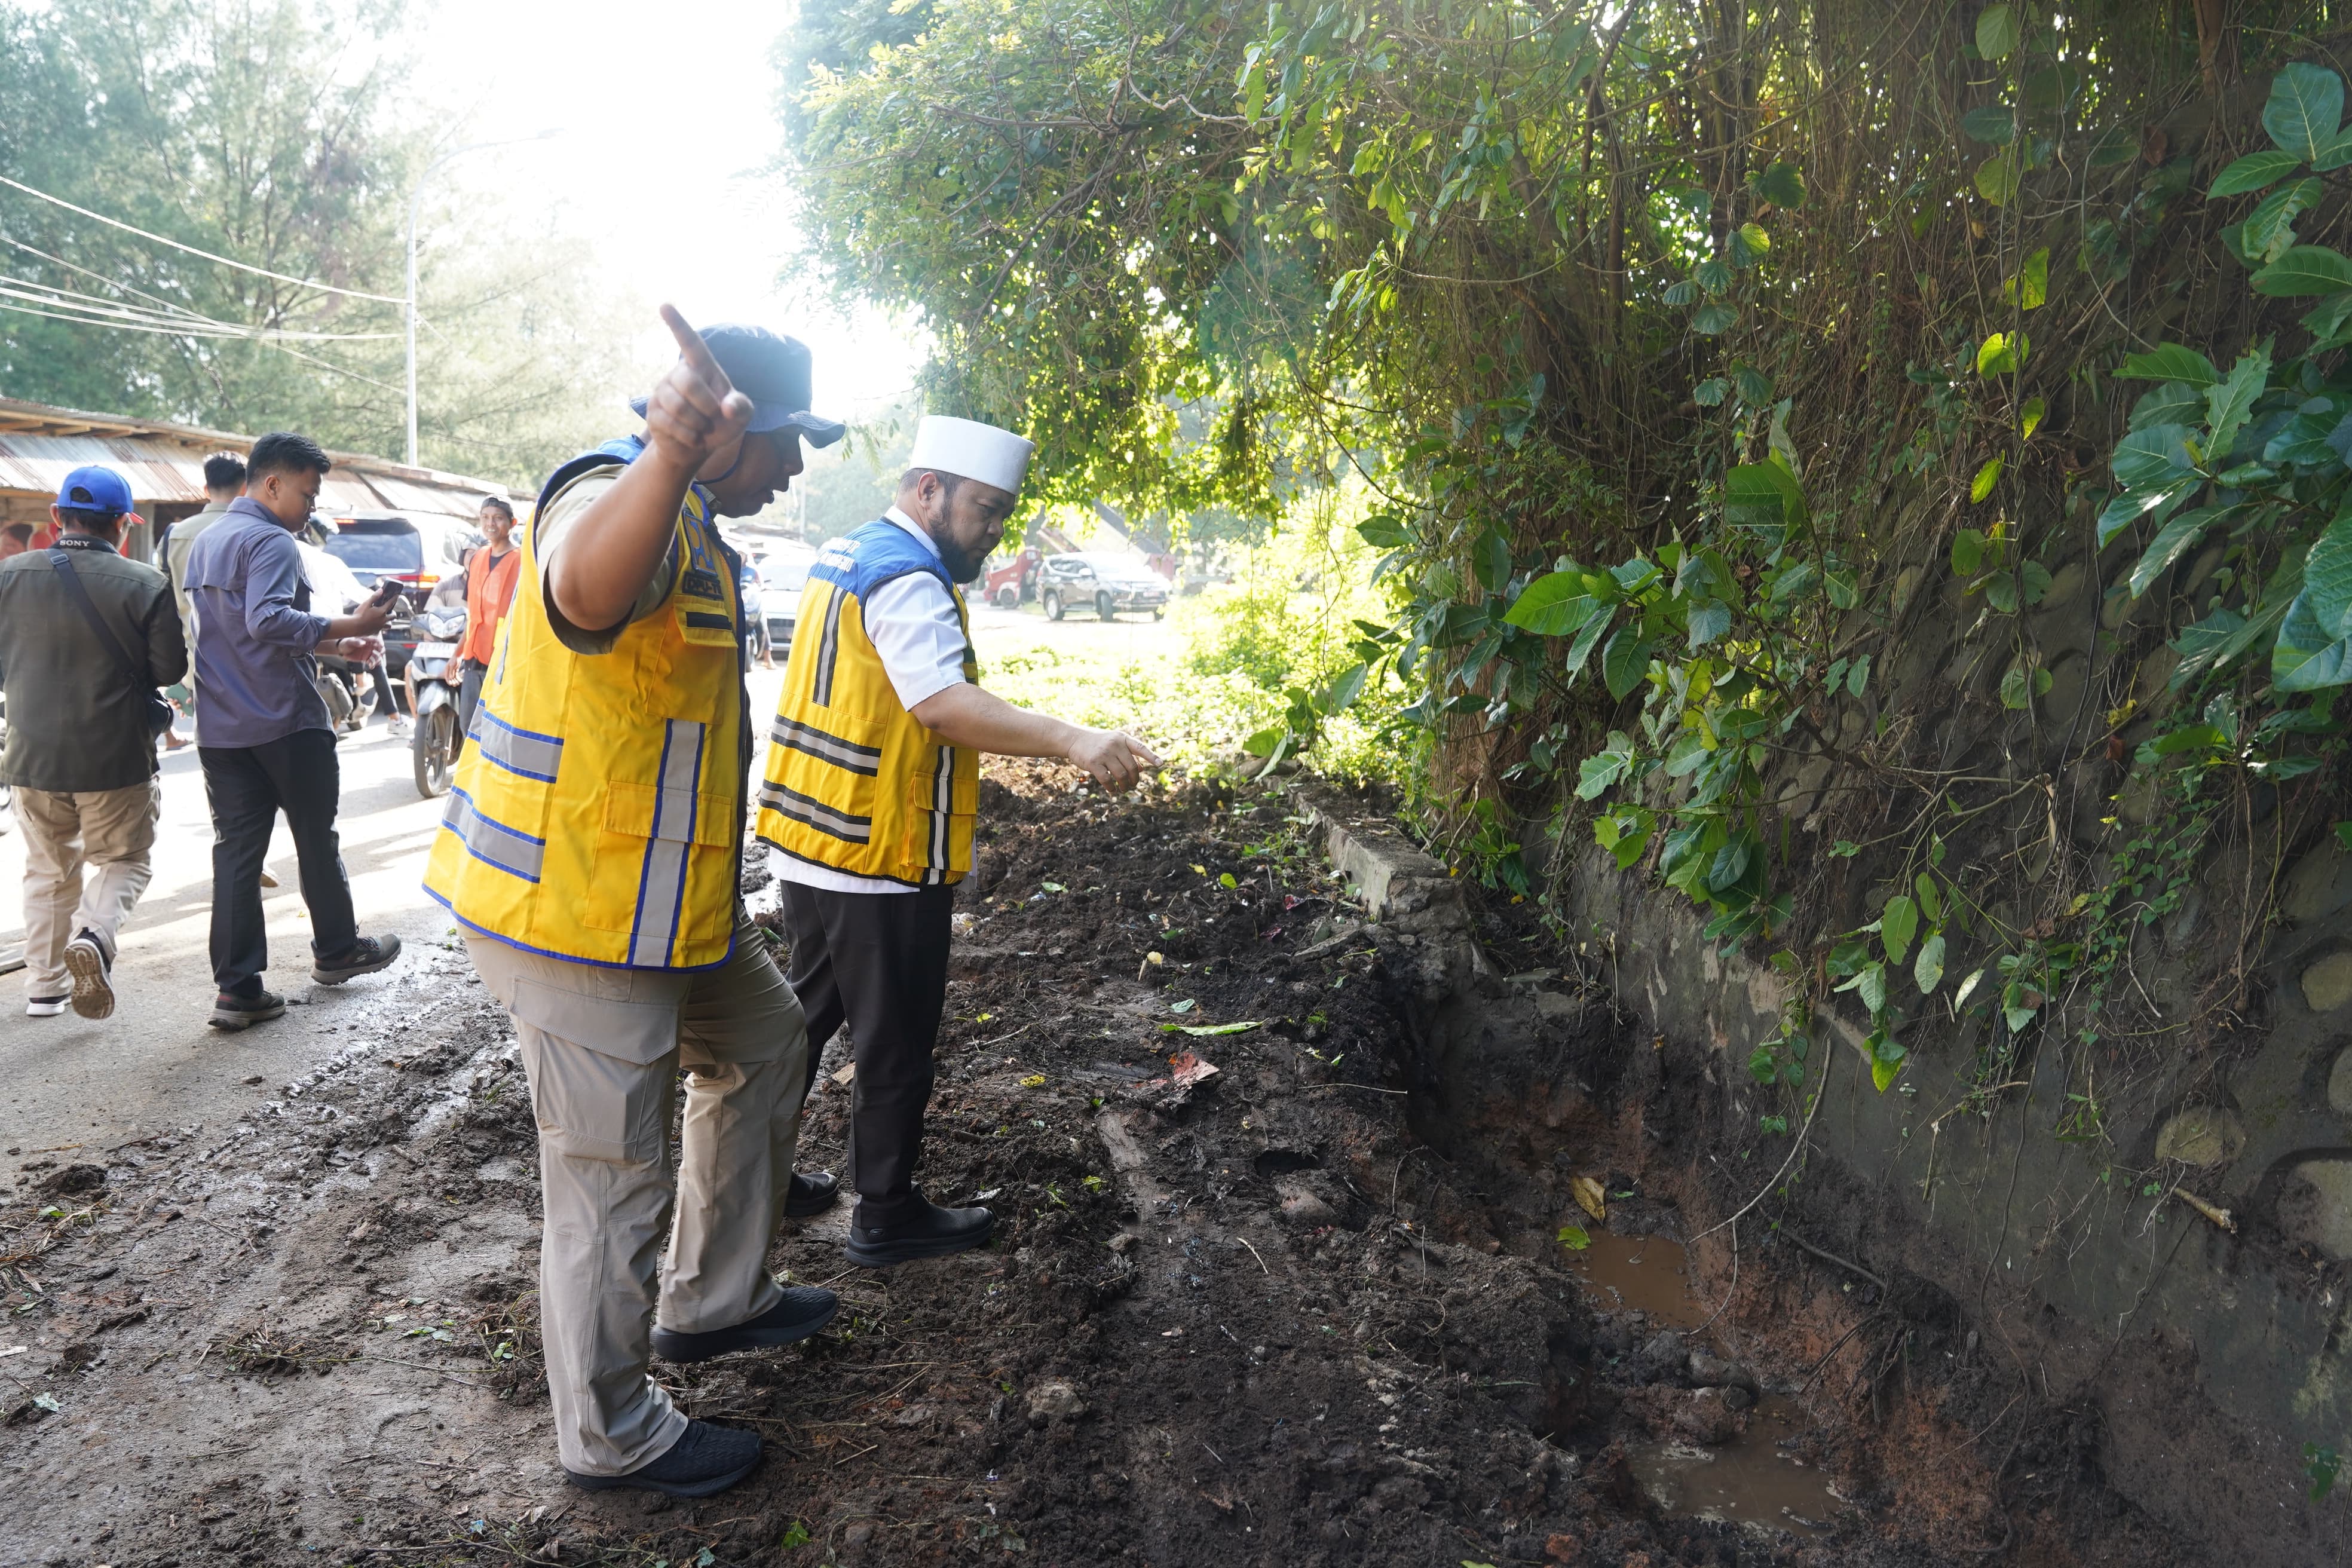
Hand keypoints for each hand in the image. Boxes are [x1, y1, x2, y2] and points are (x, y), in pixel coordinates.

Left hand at [336, 636, 382, 664]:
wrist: (343, 650)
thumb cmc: (347, 643)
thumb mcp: (350, 642)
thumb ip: (356, 642)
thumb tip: (363, 643)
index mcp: (367, 640)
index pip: (376, 641)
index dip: (380, 643)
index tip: (381, 646)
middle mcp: (370, 646)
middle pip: (380, 649)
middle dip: (380, 653)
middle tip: (377, 656)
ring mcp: (369, 653)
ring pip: (377, 656)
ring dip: (377, 660)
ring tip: (372, 663)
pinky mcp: (367, 658)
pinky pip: (372, 662)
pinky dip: (373, 664)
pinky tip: (371, 666)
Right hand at [346, 594, 391, 636]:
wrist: (354, 627)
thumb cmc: (359, 615)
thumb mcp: (366, 604)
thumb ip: (374, 597)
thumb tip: (381, 590)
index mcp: (381, 612)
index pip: (390, 604)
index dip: (394, 599)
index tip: (397, 596)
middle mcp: (383, 620)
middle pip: (393, 616)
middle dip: (392, 613)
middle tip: (389, 610)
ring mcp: (380, 627)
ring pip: (389, 625)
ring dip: (389, 621)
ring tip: (385, 619)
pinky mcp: (376, 631)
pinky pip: (382, 629)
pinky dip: (382, 626)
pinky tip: (377, 624)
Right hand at [642, 304, 752, 474]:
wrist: (699, 447)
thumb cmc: (722, 422)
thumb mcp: (741, 415)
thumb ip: (742, 407)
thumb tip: (726, 407)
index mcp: (701, 368)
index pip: (690, 342)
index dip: (678, 324)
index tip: (664, 305)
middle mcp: (678, 375)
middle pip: (688, 382)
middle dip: (706, 405)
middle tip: (712, 417)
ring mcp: (662, 392)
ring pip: (678, 406)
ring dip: (698, 424)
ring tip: (702, 428)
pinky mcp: (653, 412)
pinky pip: (670, 424)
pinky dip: (689, 437)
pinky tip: (692, 438)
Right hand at [1066, 727, 1160, 791]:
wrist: (1074, 739)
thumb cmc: (1098, 742)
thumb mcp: (1115, 743)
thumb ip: (1128, 754)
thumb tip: (1142, 768)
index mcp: (1122, 738)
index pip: (1140, 747)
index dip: (1151, 756)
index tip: (1160, 764)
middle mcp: (1115, 745)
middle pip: (1131, 767)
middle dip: (1134, 779)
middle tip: (1132, 785)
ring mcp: (1104, 753)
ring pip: (1121, 775)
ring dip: (1124, 786)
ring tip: (1124, 789)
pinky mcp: (1093, 763)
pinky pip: (1107, 780)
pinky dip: (1111, 788)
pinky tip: (1112, 790)